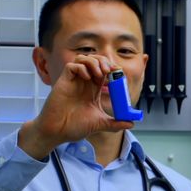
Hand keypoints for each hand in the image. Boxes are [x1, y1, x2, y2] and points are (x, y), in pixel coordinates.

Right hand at [19, 54, 134, 158]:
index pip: (104, 72)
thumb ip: (115, 123)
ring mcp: (73, 81)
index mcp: (93, 90)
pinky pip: (72, 66)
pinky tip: (86, 78)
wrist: (58, 132)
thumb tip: (131, 123)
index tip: (119, 73)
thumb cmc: (75, 126)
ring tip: (99, 74)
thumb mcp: (100, 123)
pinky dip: (81, 68)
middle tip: (110, 71)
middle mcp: (84, 83)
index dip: (112, 69)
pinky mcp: (63, 82)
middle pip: (95, 61)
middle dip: (104, 62)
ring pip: (83, 59)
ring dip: (93, 62)